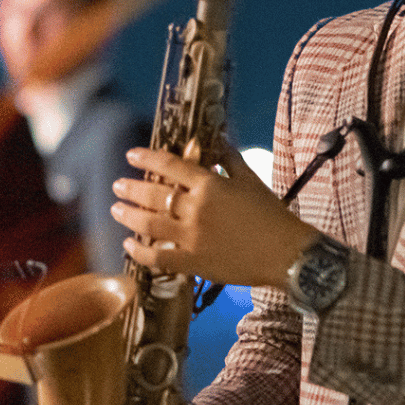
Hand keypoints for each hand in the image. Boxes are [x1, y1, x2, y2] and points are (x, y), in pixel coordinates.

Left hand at [111, 144, 318, 287]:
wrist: (287, 253)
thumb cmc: (272, 215)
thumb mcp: (251, 180)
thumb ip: (230, 160)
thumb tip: (218, 141)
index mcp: (210, 185)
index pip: (170, 165)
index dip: (147, 158)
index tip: (132, 155)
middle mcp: (196, 209)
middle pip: (153, 194)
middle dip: (131, 188)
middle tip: (118, 186)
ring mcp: (193, 237)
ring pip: (149, 224)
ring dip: (129, 216)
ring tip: (117, 210)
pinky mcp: (194, 263)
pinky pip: (158, 258)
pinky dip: (140, 251)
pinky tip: (129, 244)